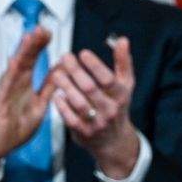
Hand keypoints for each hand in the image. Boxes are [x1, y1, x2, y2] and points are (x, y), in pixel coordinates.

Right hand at [0, 27, 55, 177]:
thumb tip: (61, 69)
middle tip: (41, 28)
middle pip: (24, 59)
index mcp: (25, 84)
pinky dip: (10, 74)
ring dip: (22, 53)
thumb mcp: (39, 105)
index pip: (33, 60)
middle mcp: (14, 84)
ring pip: (15, 69)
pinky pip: (5, 87)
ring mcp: (5, 92)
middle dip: (32, 43)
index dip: (40, 46)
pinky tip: (14, 62)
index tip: (48, 32)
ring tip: (29, 37)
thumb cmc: (17, 126)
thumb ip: (49, 87)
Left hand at [51, 35, 139, 178]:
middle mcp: (110, 110)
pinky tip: (56, 94)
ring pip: (78, 102)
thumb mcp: (125, 85)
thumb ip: (123, 62)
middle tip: (65, 57)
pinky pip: (70, 117)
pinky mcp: (83, 132)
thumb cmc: (117, 106)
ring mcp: (96, 122)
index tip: (82, 53)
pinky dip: (62, 105)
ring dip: (66, 86)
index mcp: (121, 96)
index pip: (108, 79)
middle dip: (76, 71)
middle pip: (90, 88)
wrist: (114, 141)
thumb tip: (122, 39)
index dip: (95, 65)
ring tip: (56, 73)